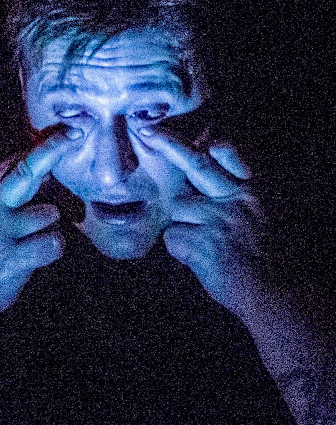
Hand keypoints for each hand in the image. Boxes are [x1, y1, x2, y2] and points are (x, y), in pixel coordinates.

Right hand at [0, 125, 81, 321]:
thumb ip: (5, 190)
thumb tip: (43, 167)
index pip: (16, 160)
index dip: (45, 143)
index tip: (70, 131)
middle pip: (27, 170)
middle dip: (52, 150)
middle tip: (75, 134)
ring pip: (50, 213)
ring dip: (49, 228)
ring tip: (29, 243)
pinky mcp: (10, 257)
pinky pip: (53, 243)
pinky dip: (51, 250)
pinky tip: (34, 257)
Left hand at [140, 126, 265, 319]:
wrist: (276, 294)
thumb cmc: (269, 259)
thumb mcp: (263, 218)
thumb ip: (236, 200)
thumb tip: (201, 188)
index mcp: (252, 191)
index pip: (228, 154)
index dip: (208, 144)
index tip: (193, 136)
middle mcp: (235, 199)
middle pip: (196, 163)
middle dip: (169, 143)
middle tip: (147, 130)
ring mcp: (218, 219)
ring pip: (178, 206)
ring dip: (182, 223)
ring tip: (203, 244)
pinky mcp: (203, 243)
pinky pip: (172, 238)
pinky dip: (179, 250)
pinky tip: (197, 260)